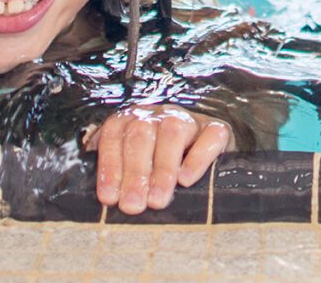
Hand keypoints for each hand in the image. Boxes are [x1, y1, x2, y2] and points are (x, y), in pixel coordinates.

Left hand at [88, 105, 231, 214]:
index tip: (109, 198)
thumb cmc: (158, 160)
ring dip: (162, 169)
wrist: (203, 145)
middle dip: (134, 173)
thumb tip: (103, 194)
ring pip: (173, 133)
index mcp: (132, 118)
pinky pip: (210, 136)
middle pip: (141, 135)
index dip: (110, 166)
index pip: (114, 135)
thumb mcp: (131, 160)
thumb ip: (114, 169)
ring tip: (157, 200)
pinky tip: (186, 180)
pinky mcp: (216, 128)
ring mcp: (188, 118)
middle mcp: (158, 114)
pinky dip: (198, 158)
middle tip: (133, 205)